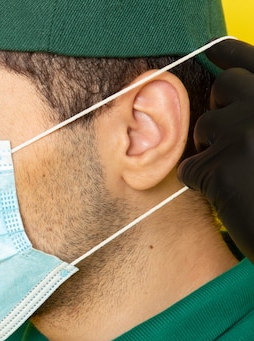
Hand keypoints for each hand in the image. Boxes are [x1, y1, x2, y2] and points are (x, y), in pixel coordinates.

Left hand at [178, 39, 253, 261]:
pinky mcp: (221, 165)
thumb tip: (229, 89)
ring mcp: (246, 132)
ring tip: (241, 177)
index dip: (233, 52)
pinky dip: (203, 182)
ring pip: (203, 128)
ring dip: (212, 150)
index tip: (212, 46)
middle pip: (225, 87)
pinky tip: (230, 197)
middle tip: (234, 144)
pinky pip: (191, 166)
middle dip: (221, 110)